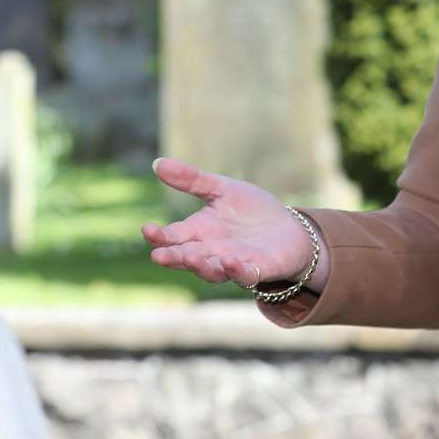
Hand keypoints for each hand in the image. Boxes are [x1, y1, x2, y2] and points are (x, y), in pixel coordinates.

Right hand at [141, 157, 318, 291]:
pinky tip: (229, 262)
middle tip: (158, 255)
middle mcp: (211, 252)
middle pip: (186, 257)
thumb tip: (156, 163)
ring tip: (190, 258)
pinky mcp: (257, 270)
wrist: (290, 229)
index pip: (173, 236)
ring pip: (210, 271)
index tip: (147, 228)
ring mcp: (233, 263)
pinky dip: (236, 271)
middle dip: (172, 257)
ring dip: (199, 266)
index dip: (159, 235)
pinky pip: (244, 275)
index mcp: (199, 232)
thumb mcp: (224, 189)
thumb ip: (193, 180)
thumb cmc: (253, 211)